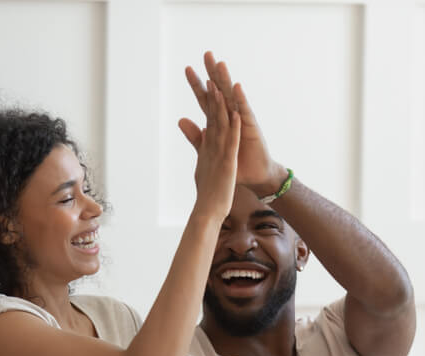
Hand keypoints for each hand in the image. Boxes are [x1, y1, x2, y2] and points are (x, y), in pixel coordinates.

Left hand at [178, 51, 286, 196]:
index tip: (187, 69)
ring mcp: (242, 121)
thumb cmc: (236, 163)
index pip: (206, 99)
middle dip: (212, 73)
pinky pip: (245, 112)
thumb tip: (180, 120)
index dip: (197, 85)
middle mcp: (232, 116)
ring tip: (220, 64)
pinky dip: (240, 100)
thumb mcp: (211, 148)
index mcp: (221, 121)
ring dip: (226, 81)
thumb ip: (196, 135)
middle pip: (220, 91)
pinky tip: (236, 87)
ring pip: (232, 97)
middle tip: (206, 54)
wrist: (254, 177)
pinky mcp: (251, 129)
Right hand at [187, 80, 240, 222]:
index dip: (206, 98)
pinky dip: (234, 128)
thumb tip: (188, 132)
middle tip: (207, 74)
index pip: (207, 117)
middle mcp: (211, 145)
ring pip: (220, 124)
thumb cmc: (207, 192)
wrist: (208, 212)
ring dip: (220, 105)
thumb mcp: (202, 165)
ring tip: (220, 86)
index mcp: (207, 145)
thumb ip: (197, 146)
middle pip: (210, 114)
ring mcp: (218, 153)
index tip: (206, 79)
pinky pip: (231, 143)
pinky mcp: (227, 163)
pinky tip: (236, 113)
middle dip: (210, 92)